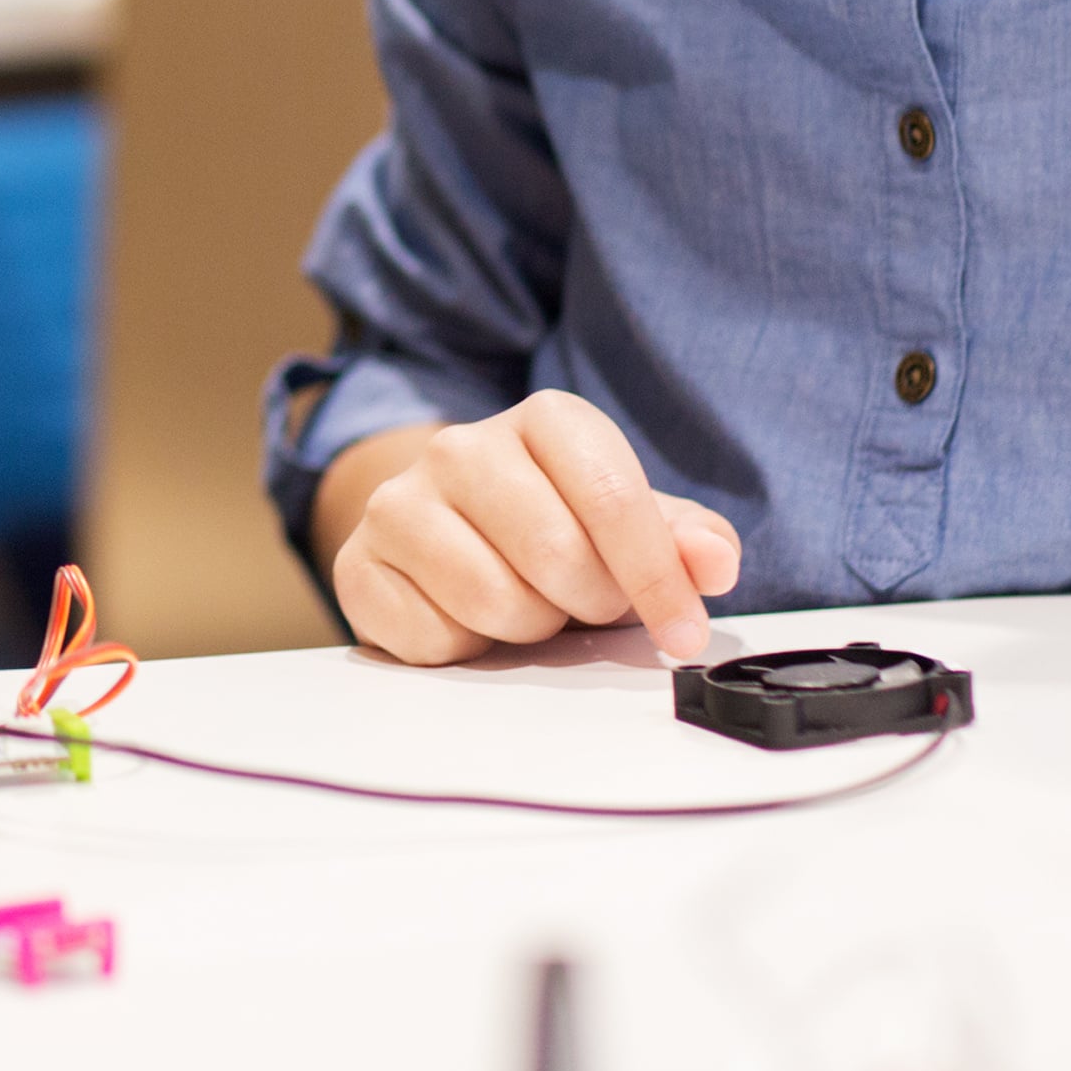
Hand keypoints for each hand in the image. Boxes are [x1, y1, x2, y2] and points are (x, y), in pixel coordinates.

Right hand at [315, 391, 739, 664]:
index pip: (612, 496)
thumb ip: (685, 540)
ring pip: (493, 601)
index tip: (682, 632)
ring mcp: (398, 502)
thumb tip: (713, 562)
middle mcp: (460, 447)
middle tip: (581, 601)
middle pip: (555, 555)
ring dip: (527, 628)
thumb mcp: (630, 523)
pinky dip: (465, 649)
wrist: (445, 524)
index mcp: (543, 420)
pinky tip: (466, 617)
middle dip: (586, 603)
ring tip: (524, 602)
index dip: (657, 577)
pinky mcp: (357, 563)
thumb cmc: (555, 524)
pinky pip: (433, 638)